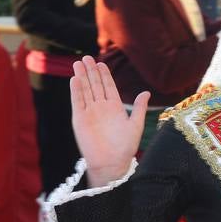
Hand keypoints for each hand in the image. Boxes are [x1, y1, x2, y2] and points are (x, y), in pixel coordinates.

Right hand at [70, 55, 149, 185]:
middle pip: (94, 85)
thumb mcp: (136, 125)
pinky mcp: (80, 119)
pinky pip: (77, 102)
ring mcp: (89, 113)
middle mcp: (101, 108)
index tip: (101, 62)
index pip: (108, 86)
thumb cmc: (125, 148)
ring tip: (78, 63)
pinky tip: (75, 79)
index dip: (104, 75)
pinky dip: (76, 91)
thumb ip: (138, 108)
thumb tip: (146, 92)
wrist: (111, 164)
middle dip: (91, 71)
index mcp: (114, 107)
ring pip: (85, 90)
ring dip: (82, 77)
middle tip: (86, 57)